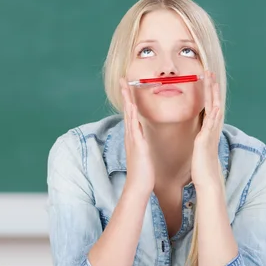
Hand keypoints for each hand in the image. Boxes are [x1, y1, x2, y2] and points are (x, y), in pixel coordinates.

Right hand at [119, 78, 154, 194]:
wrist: (138, 186)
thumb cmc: (143, 172)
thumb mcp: (143, 153)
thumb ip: (142, 143)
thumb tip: (141, 136)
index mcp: (134, 136)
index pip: (131, 113)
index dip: (130, 99)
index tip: (129, 87)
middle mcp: (131, 134)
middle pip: (127, 109)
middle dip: (125, 94)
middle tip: (123, 79)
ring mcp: (132, 138)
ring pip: (129, 114)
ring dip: (127, 98)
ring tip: (125, 85)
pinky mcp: (137, 143)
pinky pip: (133, 125)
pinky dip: (131, 114)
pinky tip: (131, 104)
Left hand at [191, 70, 222, 187]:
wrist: (207, 180)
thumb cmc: (201, 166)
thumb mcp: (199, 147)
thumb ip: (200, 139)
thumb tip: (198, 135)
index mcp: (208, 129)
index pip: (209, 106)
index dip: (208, 93)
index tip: (207, 80)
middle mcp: (212, 128)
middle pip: (214, 102)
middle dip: (212, 87)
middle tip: (210, 72)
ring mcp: (211, 132)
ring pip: (214, 107)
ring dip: (214, 93)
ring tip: (212, 79)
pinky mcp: (207, 138)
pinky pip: (212, 121)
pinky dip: (214, 111)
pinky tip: (215, 103)